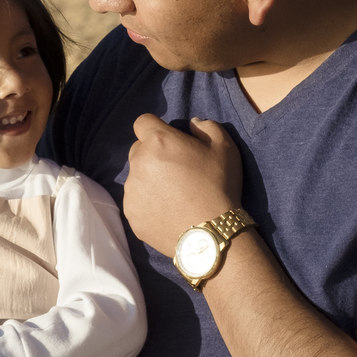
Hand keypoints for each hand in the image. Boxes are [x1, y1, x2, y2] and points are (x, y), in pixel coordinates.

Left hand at [123, 114, 241, 256]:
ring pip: (136, 176)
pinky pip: (136, 201)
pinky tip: (168, 211)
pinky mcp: (131, 214)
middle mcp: (138, 163)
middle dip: (153, 154)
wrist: (210, 234)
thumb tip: (192, 124)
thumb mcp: (225, 147)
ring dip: (149, 179)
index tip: (171, 141)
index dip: (156, 128)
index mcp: (157, 141)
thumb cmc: (219, 186)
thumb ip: (206, 126)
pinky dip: (148, 202)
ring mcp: (132, 190)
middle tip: (176, 169)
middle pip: (138, 149)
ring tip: (174, 195)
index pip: (143, 122)